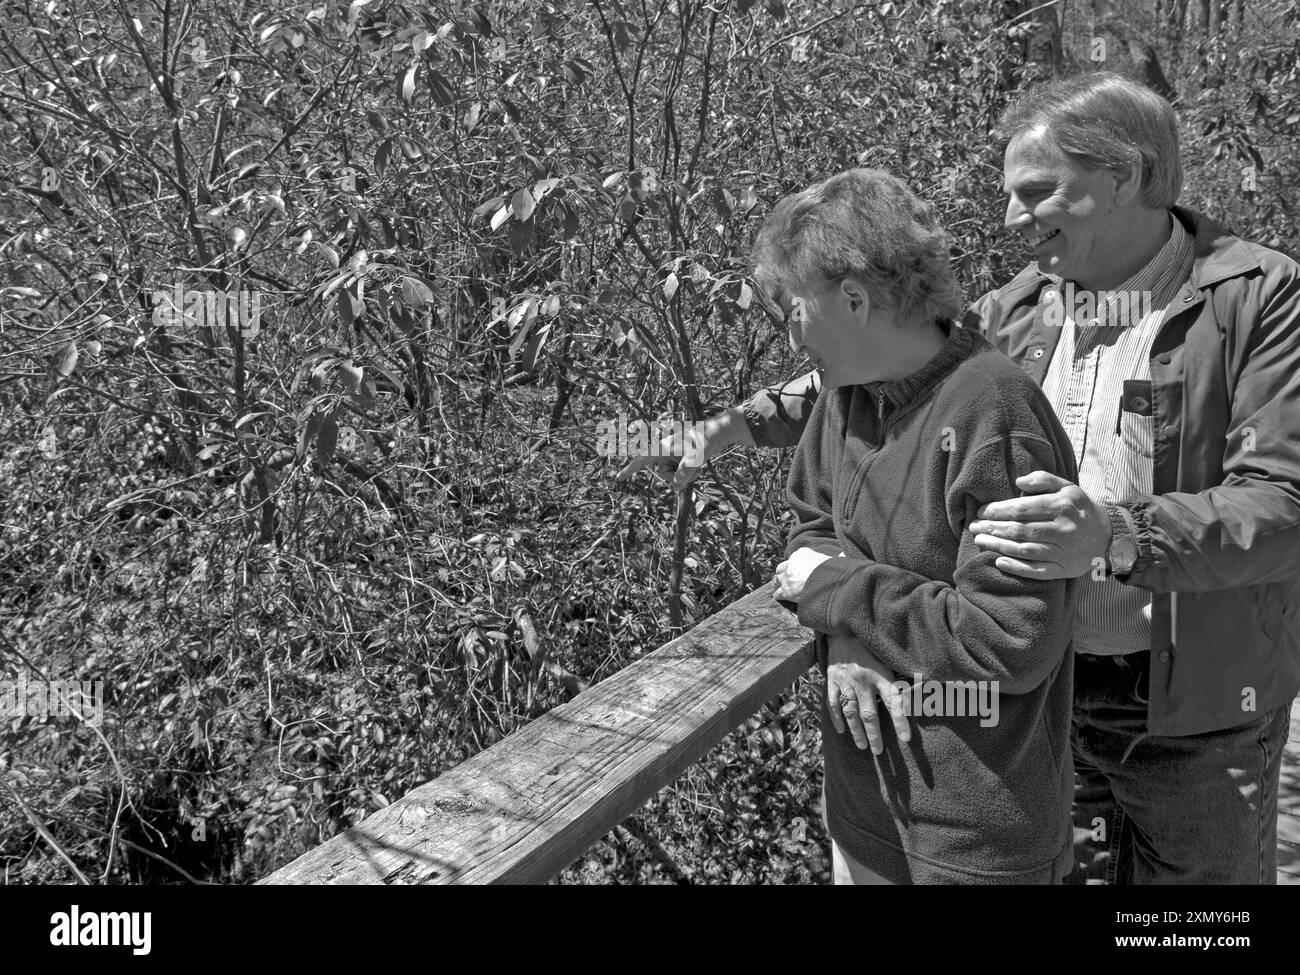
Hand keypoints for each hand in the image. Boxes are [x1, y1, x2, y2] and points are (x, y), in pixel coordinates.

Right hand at [616, 407, 750, 490]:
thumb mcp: (694, 460)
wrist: (718, 432)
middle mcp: (666, 452)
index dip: (630, 470)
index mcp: (662, 448)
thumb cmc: (704, 441)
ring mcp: (674, 456)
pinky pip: (682, 473)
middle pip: (663, 475)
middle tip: (692, 466)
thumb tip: (676, 488)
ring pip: (674, 476)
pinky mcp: (682, 458)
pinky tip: (700, 464)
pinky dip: (691, 473)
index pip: (642, 460)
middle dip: (677, 476)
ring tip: (699, 464)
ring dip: (687, 475)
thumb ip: (683, 476)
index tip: (618, 477)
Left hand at [773, 547, 833, 602]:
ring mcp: (787, 577)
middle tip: (786, 575)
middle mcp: (791, 563)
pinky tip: (778, 596)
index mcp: (801, 553)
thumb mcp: (833, 560)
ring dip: (778, 582)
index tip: (797, 567)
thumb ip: (837, 557)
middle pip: (782, 567)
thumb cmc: (830, 570)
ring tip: (778, 584)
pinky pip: (778, 593)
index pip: (794, 556)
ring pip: (777, 579)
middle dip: (783, 571)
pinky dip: (778, 595)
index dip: (795, 563)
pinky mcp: (786, 591)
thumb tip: (844, 554)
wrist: (824, 582)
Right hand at [826, 634, 909, 754]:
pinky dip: (836, 718)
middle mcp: (863, 680)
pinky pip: (832, 702)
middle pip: (869, 714)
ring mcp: (845, 681)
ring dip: (856, 731)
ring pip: (850, 712)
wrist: (843, 625)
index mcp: (881, 674)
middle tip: (879, 751)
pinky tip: (841, 731)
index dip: (900, 721)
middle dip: (874, 735)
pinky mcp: (832, 679)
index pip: (894, 702)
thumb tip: (927, 685)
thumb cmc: (872, 642)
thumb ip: (905, 672)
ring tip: (862, 746)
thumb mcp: (890, 655)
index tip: (906, 739)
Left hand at [967, 471, 1110, 579]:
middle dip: (993, 529)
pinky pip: (1038, 571)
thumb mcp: (1067, 487)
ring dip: (999, 547)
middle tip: (974, 527)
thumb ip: (1043, 480)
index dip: (999, 511)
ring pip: (1026, 550)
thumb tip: (1019, 482)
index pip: (1023, 509)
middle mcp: (1064, 529)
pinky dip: (1017, 568)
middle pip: (1021, 530)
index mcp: (1062, 506)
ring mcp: (1064, 552)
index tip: (982, 512)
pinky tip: (999, 562)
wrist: (1108, 536)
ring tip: (980, 541)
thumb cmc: (1079, 509)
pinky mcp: (1064, 569)